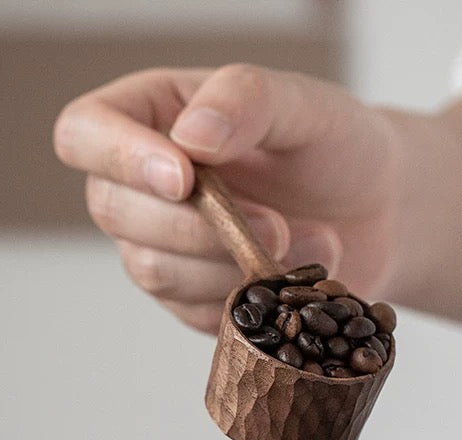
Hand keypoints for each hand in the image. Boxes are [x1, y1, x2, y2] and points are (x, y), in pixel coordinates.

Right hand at [53, 65, 400, 332]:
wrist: (375, 212)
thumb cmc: (334, 146)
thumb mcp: (304, 106)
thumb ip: (247, 103)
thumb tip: (191, 139)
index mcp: (152, 117)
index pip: (86, 133)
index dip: (121, 158)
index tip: (185, 178)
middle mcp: (144, 186)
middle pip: (114, 211)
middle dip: (197, 227)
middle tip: (276, 224)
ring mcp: (164, 248)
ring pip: (154, 271)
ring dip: (233, 268)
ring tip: (312, 246)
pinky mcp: (194, 300)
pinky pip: (197, 314)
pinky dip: (250, 304)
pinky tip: (296, 280)